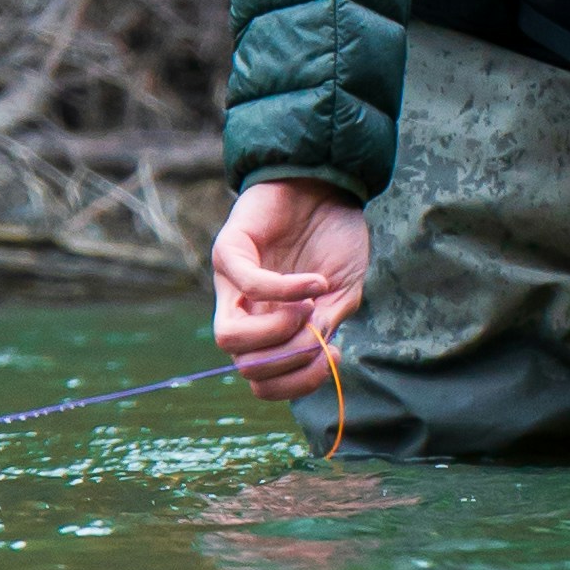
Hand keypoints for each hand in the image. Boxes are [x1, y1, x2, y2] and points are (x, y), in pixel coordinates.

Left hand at [211, 177, 369, 402]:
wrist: (327, 186)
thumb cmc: (333, 239)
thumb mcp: (341, 293)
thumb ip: (325, 327)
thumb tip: (313, 355)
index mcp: (267, 328)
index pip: (262, 379)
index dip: (296, 383)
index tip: (333, 355)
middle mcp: (243, 311)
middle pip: (244, 366)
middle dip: (289, 361)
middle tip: (322, 333)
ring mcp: (231, 283)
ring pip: (229, 337)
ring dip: (276, 334)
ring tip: (310, 310)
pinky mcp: (229, 250)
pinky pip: (248, 285)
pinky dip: (286, 290)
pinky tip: (315, 282)